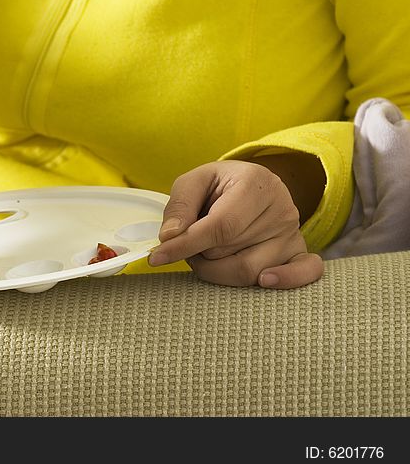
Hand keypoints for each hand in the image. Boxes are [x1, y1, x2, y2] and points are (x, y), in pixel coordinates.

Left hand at [147, 160, 323, 288]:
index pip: (219, 226)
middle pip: (229, 251)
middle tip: (190, 242)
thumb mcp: (193, 182)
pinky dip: (285, 281)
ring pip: (251, 270)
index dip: (185, 245)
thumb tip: (170, 237)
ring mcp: (293, 233)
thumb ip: (179, 206)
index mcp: (255, 184)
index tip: (157, 256)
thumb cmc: (219, 185)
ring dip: (218, 270)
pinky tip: (264, 280)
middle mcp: (281, 208)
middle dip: (198, 254)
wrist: (251, 185)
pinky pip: (306, 272)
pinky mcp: (299, 251)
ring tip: (210, 252)